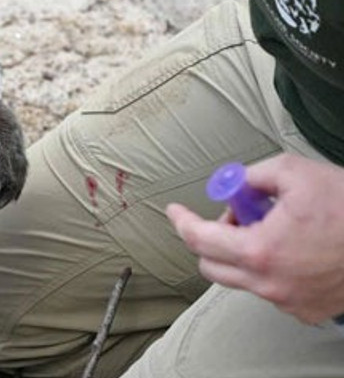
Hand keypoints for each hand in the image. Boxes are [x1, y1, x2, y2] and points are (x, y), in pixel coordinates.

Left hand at [167, 153, 343, 323]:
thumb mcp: (295, 172)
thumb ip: (253, 176)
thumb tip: (236, 183)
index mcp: (260, 251)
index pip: (198, 239)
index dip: (181, 220)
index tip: (175, 211)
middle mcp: (271, 283)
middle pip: (212, 265)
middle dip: (214, 238)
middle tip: (238, 216)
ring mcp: (289, 301)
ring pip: (243, 279)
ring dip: (245, 254)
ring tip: (276, 229)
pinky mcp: (308, 310)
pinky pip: (272, 291)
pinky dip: (272, 270)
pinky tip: (294, 250)